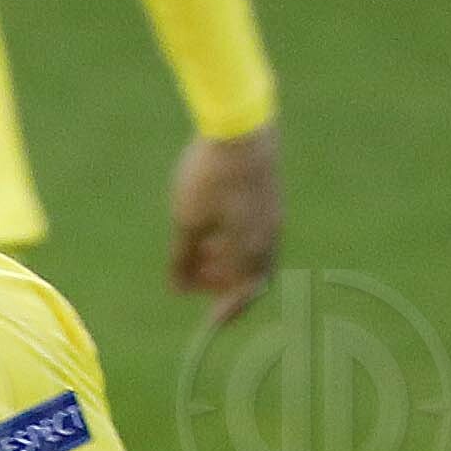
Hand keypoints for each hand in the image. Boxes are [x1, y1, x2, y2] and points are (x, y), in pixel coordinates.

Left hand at [170, 122, 281, 325]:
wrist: (241, 126)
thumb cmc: (209, 176)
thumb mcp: (186, 222)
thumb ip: (182, 260)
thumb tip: (177, 290)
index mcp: (249, 249)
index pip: (242, 295)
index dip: (226, 313)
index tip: (210, 325)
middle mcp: (268, 237)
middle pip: (251, 277)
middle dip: (224, 285)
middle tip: (196, 282)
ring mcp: (273, 216)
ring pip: (255, 253)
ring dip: (229, 262)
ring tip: (201, 251)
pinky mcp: (271, 197)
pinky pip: (258, 232)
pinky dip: (237, 240)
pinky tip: (214, 226)